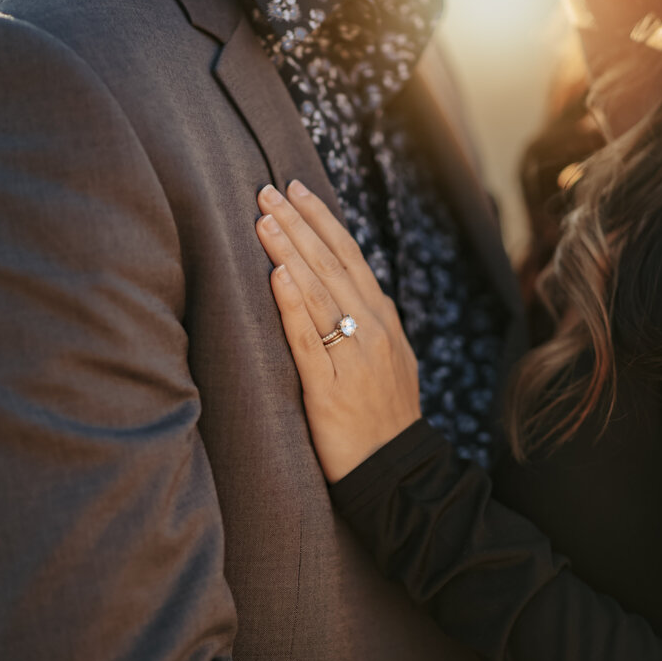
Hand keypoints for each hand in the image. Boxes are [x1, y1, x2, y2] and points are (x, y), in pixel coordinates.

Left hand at [255, 181, 421, 482]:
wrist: (398, 471)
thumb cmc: (384, 416)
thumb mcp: (389, 359)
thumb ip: (371, 324)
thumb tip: (354, 291)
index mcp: (384, 320)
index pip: (350, 255)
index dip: (321, 219)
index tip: (296, 189)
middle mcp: (373, 330)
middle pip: (331, 264)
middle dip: (298, 223)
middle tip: (267, 190)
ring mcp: (354, 357)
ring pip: (319, 293)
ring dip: (290, 251)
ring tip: (263, 219)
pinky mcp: (331, 388)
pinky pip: (309, 340)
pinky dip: (293, 305)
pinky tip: (277, 275)